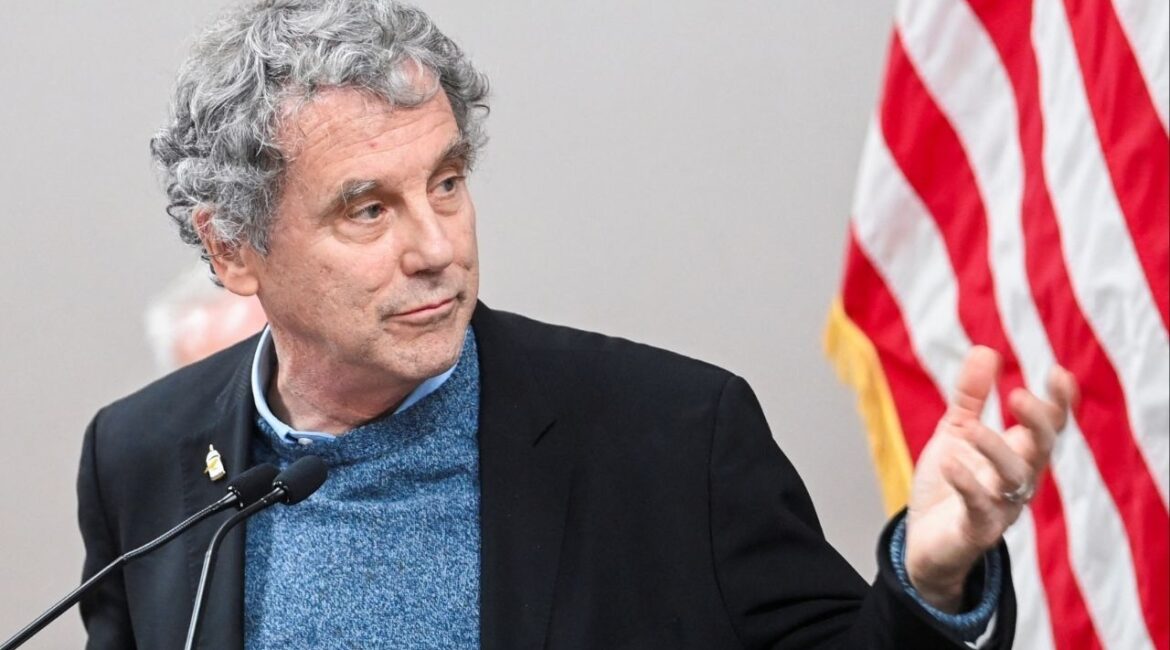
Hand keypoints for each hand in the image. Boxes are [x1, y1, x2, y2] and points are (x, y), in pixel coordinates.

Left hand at [904, 346, 1075, 611]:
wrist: (924, 541)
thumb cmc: (950, 483)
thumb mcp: (957, 432)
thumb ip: (971, 397)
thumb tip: (986, 349)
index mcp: (1018, 454)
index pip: (1049, 426)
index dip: (1058, 402)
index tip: (1058, 372)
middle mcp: (1018, 481)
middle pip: (1042, 450)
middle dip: (1037, 423)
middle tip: (1019, 396)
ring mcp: (1001, 508)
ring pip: (1015, 478)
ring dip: (995, 450)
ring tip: (970, 430)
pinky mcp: (977, 531)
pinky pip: (979, 508)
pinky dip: (968, 485)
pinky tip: (952, 463)